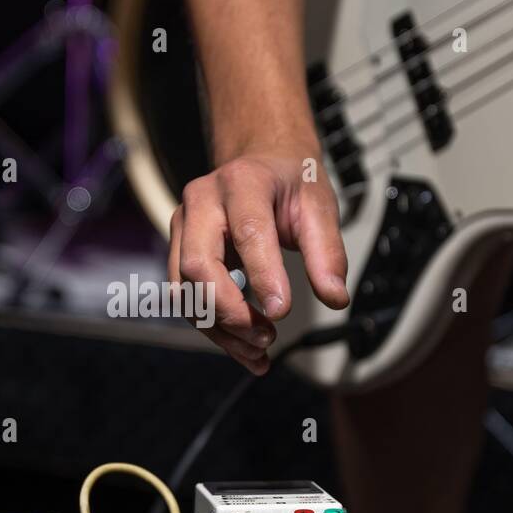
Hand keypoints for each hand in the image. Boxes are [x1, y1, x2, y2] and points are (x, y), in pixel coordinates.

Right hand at [168, 147, 349, 373]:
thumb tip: (334, 298)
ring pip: (186, 290)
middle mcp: (202, 202)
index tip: (281, 312)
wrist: (259, 162)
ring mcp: (183, 227)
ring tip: (259, 350)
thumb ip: (327, 252)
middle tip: (267, 336)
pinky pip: (187, 299)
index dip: (262, 275)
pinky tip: (244, 347)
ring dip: (220, 329)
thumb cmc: (288, 182)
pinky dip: (213, 330)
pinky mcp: (178, 252)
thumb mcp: (319, 205)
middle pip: (198, 264)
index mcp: (242, 182)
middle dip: (230, 310)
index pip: (247, 231)